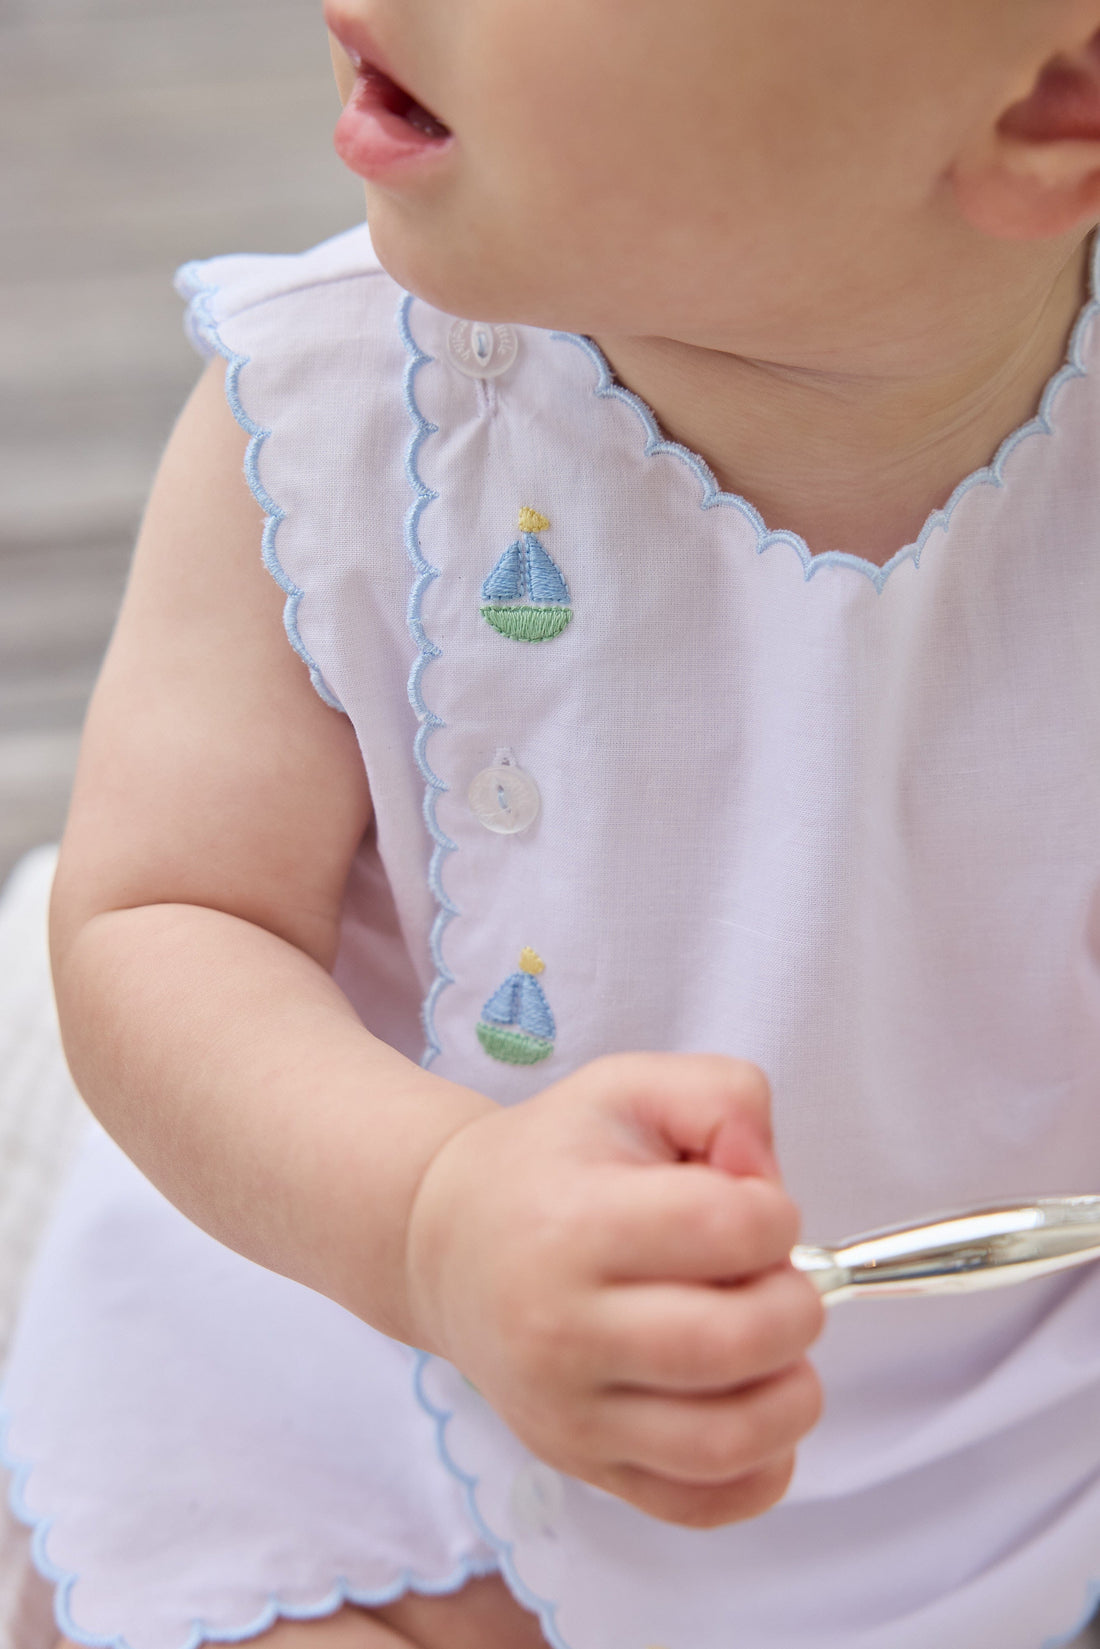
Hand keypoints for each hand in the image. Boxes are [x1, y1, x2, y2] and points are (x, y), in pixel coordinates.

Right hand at [405, 1053, 824, 1528]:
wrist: (447, 1240)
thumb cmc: (550, 1163)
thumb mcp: (627, 1087)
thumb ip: (722, 1097)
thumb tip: (766, 1178)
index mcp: (574, 1223)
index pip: (725, 1229)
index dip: (775, 1214)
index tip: (757, 1209)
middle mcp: (562, 1328)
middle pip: (733, 1344)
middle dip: (795, 1306)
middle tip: (775, 1279)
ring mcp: (569, 1412)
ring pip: (724, 1442)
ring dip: (789, 1393)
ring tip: (772, 1345)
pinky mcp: (583, 1466)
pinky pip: (699, 1503)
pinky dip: (761, 1471)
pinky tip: (753, 1405)